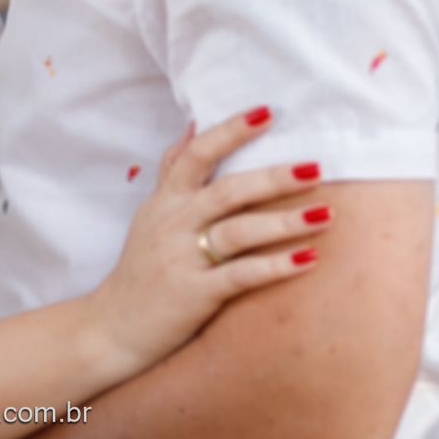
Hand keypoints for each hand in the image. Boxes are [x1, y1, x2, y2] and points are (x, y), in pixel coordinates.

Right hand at [85, 108, 328, 376]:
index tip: (267, 112)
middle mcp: (173, 223)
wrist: (113, 326)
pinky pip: (241, 276)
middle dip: (273, 177)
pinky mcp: (194, 294)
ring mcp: (183, 259)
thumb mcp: (150, 213)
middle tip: (316, 167)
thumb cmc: (142, 267)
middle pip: (228, 191)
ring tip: (325, 215)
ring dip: (284, 222)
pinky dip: (275, 267)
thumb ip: (172, 171)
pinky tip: (308, 260)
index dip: (230, 131)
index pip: (196, 154)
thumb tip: (192, 124)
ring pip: (238, 232)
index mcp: (166, 200)